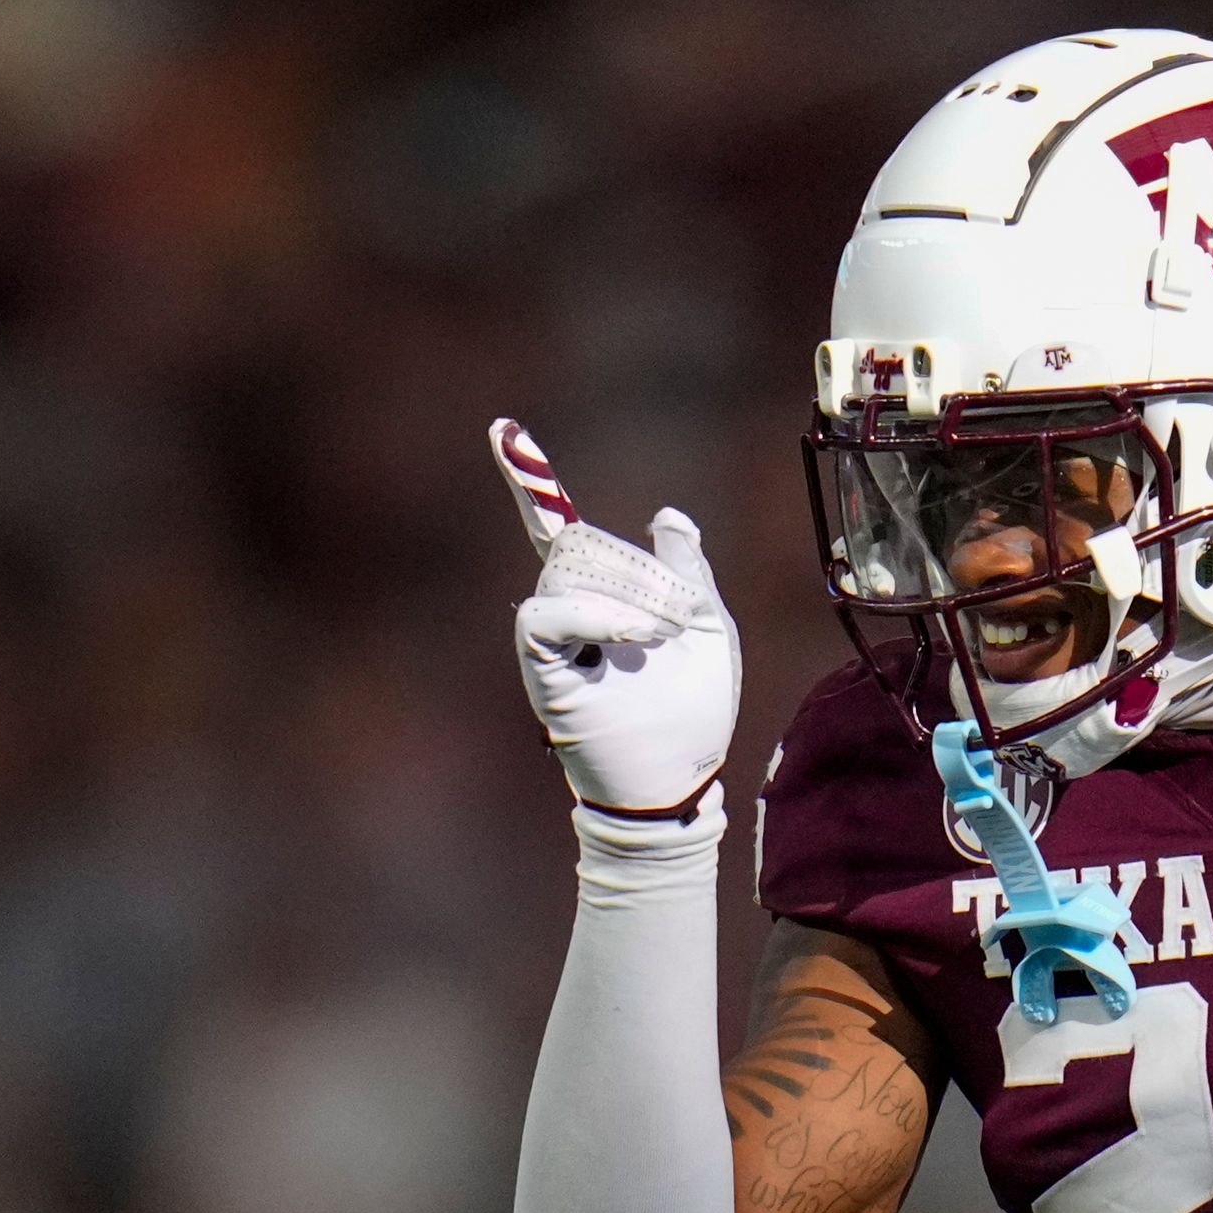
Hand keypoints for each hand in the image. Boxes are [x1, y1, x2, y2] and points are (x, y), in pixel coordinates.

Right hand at [491, 418, 739, 819]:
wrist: (679, 783)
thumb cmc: (693, 716)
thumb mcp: (709, 627)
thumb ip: (687, 570)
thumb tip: (667, 515)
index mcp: (605, 598)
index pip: (562, 530)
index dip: (531, 483)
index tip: (502, 430)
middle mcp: (570, 614)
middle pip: (580, 546)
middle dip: (637, 573)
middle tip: (673, 621)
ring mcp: (553, 643)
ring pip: (566, 573)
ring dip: (627, 598)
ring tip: (661, 639)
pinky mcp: (543, 671)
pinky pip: (544, 616)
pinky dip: (594, 618)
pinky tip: (635, 638)